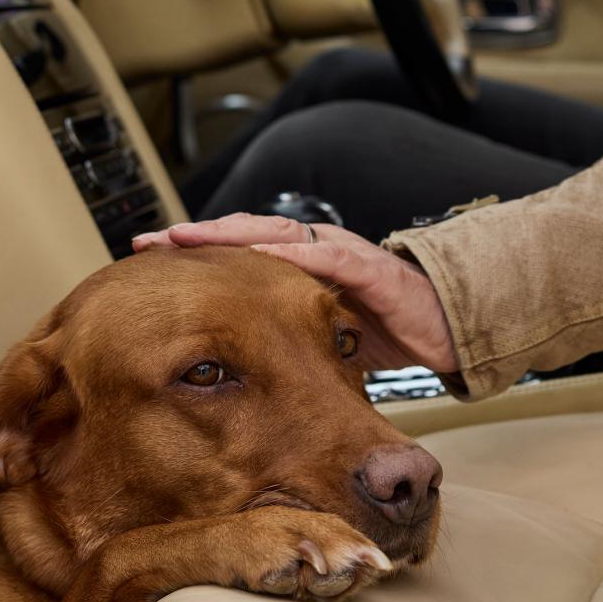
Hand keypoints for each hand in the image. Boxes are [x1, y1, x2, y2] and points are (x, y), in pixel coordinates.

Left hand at [132, 214, 458, 375]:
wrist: (455, 326)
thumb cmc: (393, 328)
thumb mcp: (325, 334)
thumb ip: (289, 335)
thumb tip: (240, 366)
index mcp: (306, 266)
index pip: (242, 252)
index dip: (197, 252)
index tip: (149, 258)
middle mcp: (320, 251)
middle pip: (248, 235)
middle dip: (197, 237)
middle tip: (148, 241)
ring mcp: (344, 256)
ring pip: (277, 236)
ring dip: (229, 237)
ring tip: (186, 239)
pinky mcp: (370, 272)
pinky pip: (325, 259)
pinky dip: (288, 256)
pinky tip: (256, 257)